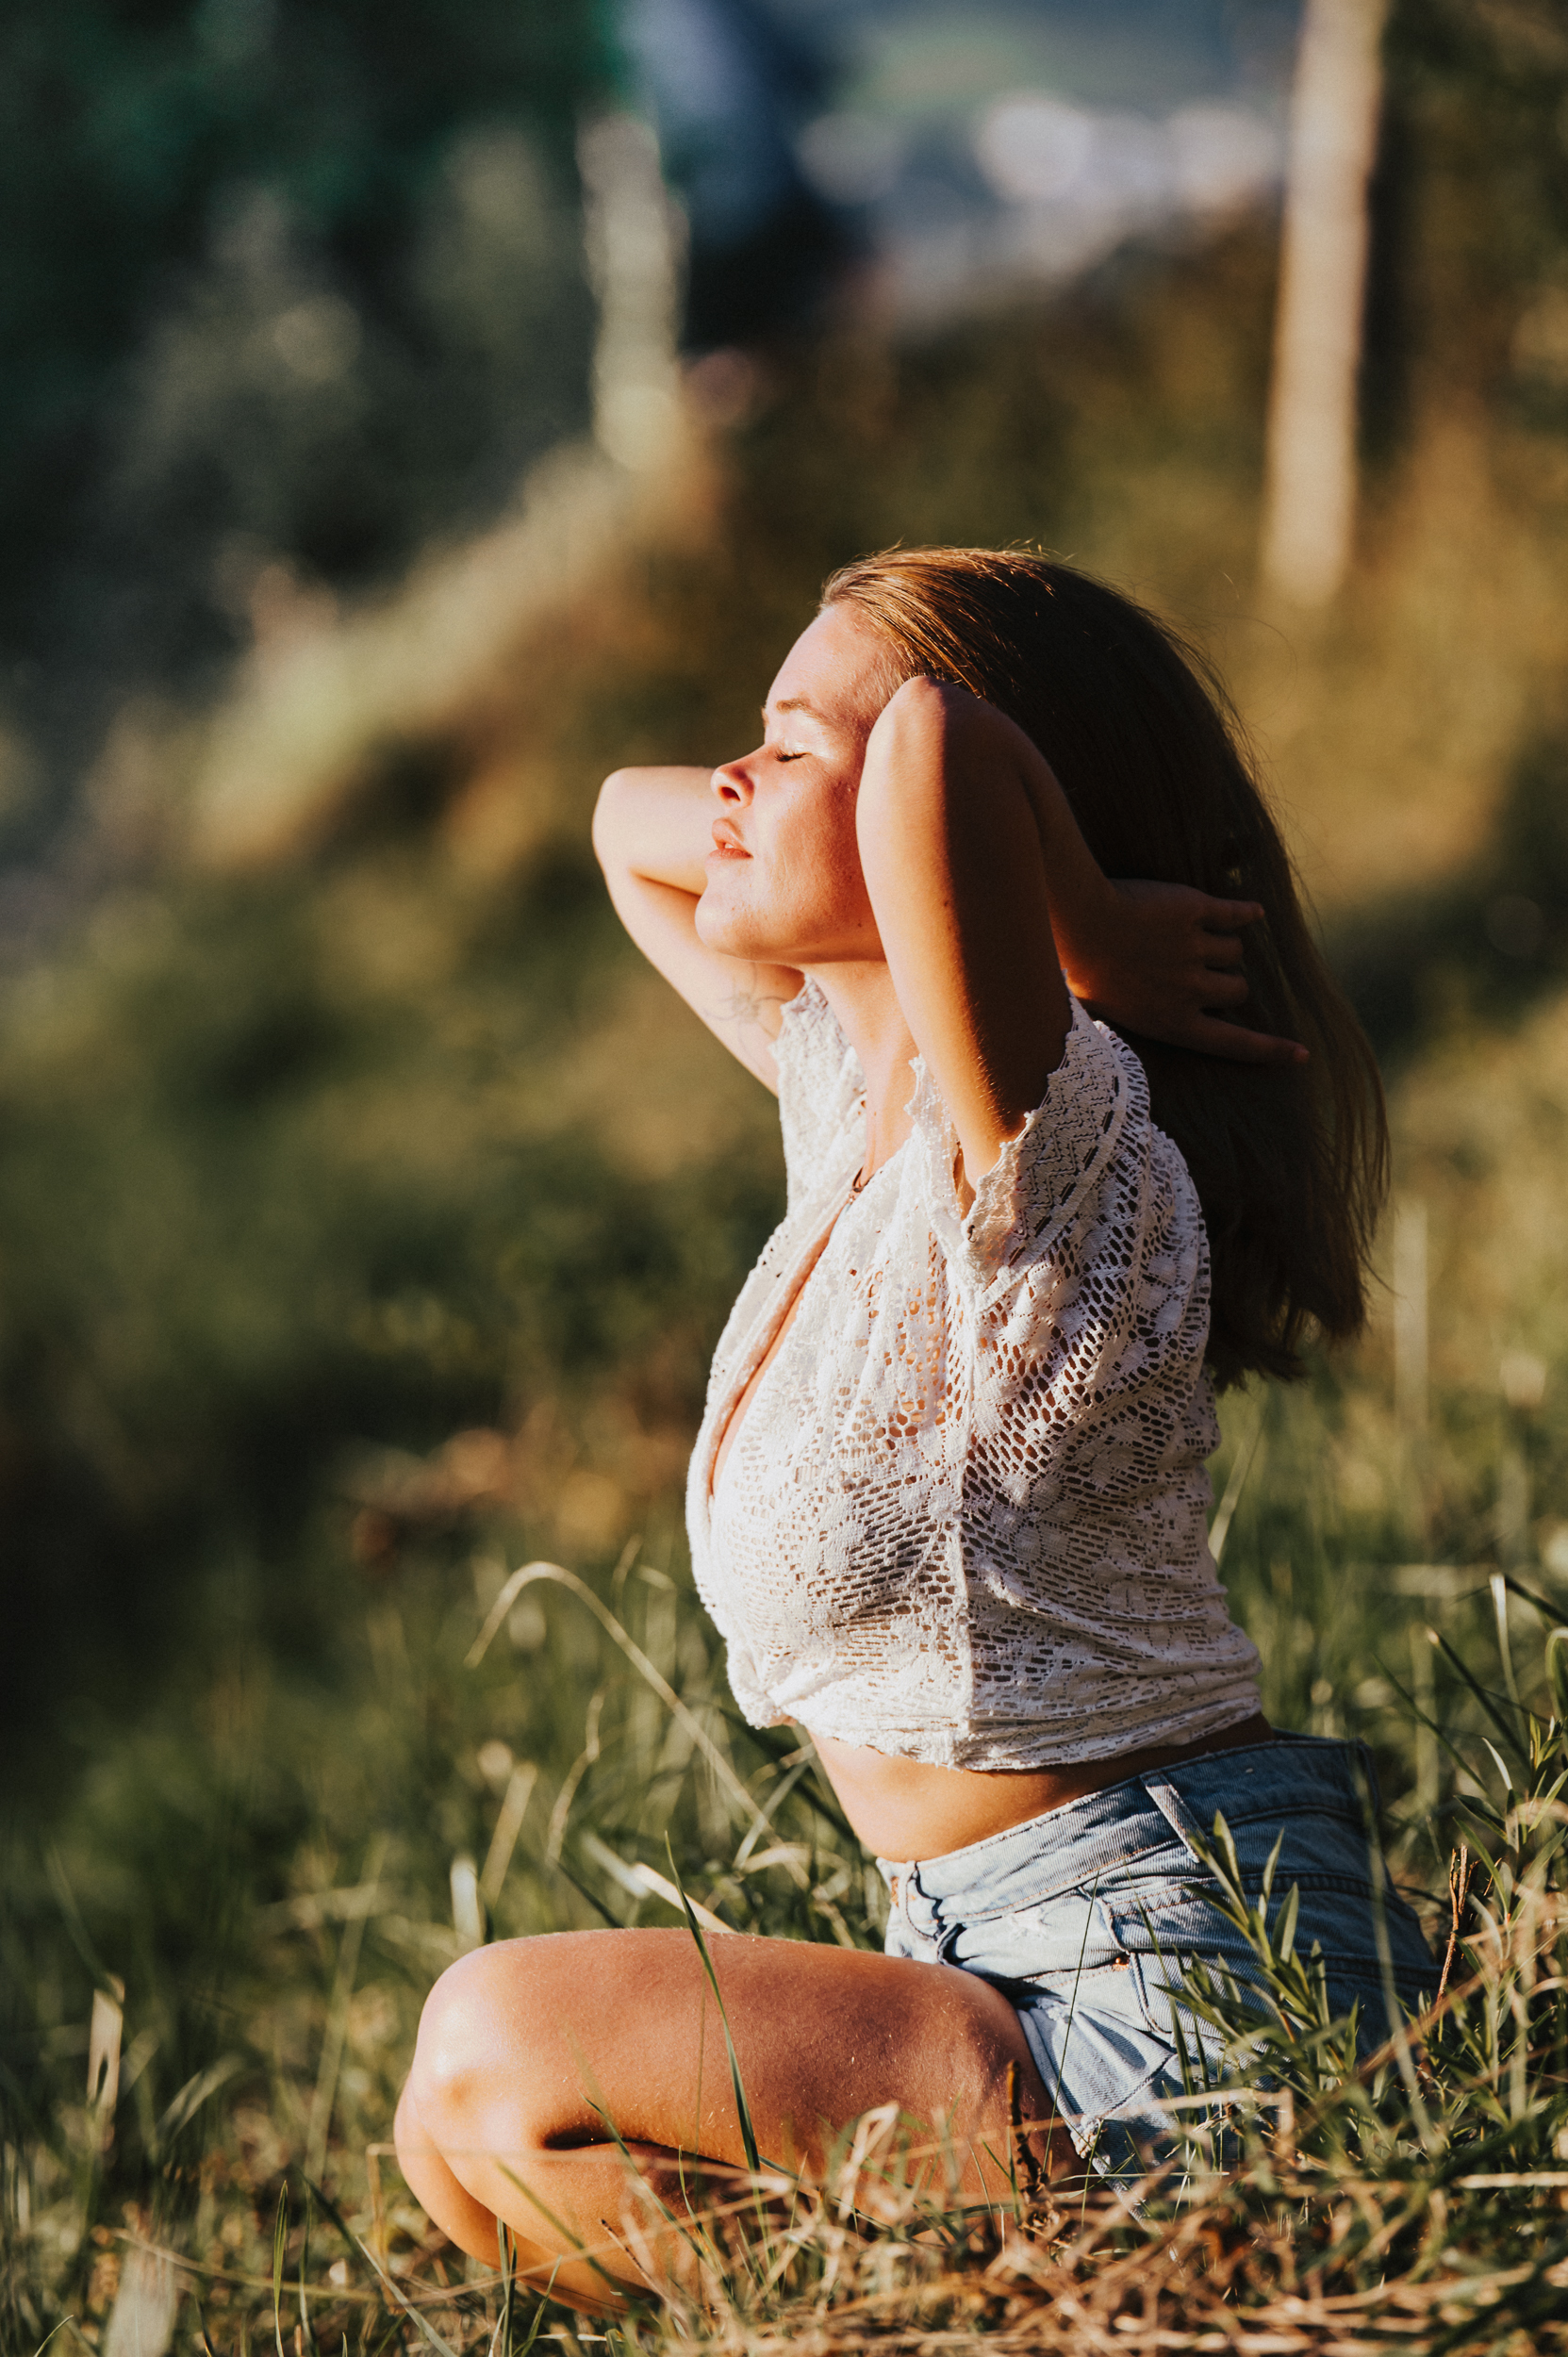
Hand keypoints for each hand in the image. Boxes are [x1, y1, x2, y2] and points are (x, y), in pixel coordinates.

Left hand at [1060, 879, 1307, 1064]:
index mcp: (1172, 1023)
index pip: (1233, 1045)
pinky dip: (1245, 911)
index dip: (1271, 1050)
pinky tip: (1251, 910)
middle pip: (1238, 990)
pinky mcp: (1195, 911)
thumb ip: (1150, 1019)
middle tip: (1195, 970)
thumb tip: (1177, 1021)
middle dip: (1226, 981)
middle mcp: (1191, 990)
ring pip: (1234, 950)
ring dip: (1219, 943)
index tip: (1303, 1056)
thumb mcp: (1112, 1015)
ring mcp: (1195, 949)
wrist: (1074, 923)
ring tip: (1183, 936)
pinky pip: (1234, 914)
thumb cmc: (1081, 973)